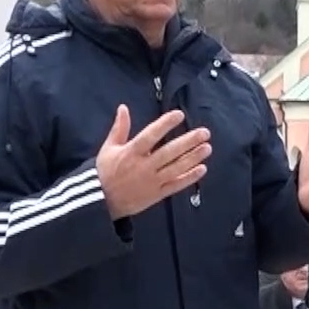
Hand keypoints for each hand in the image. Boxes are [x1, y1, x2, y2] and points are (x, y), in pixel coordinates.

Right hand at [96, 105, 209, 220]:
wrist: (101, 200)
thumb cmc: (105, 172)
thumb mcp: (109, 148)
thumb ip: (119, 128)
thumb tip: (123, 108)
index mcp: (131, 153)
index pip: (151, 135)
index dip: (165, 124)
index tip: (179, 114)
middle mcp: (143, 167)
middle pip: (169, 152)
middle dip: (188, 142)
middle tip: (204, 132)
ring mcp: (152, 182)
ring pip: (176, 168)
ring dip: (193, 158)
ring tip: (207, 148)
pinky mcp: (157, 194)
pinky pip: (176, 185)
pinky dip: (190, 178)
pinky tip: (202, 169)